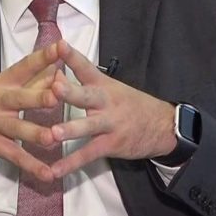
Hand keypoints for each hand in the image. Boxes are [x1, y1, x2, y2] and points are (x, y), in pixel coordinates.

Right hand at [0, 44, 61, 181]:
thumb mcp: (4, 87)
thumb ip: (33, 80)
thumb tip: (59, 69)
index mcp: (4, 82)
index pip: (24, 66)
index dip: (41, 58)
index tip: (60, 48)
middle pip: (20, 98)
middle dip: (38, 97)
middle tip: (57, 96)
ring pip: (17, 128)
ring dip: (36, 134)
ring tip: (54, 138)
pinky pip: (14, 156)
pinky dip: (31, 166)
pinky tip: (48, 174)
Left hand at [49, 40, 176, 177]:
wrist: (163, 126)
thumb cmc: (130, 104)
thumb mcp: (112, 87)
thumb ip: (85, 81)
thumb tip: (54, 72)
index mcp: (103, 84)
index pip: (86, 67)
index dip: (73, 56)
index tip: (59, 45)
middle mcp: (105, 102)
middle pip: (86, 95)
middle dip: (70, 92)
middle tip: (54, 87)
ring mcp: (109, 124)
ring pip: (87, 126)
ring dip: (70, 129)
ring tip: (53, 134)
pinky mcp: (111, 144)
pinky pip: (87, 155)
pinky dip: (70, 164)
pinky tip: (53, 171)